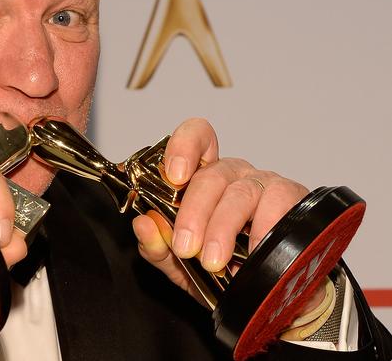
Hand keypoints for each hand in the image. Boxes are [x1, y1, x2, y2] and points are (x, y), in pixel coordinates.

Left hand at [132, 118, 308, 303]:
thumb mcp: (181, 265)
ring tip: (213, 261)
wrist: (269, 299)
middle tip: (185, 247)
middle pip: (211, 176)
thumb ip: (157, 246)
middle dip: (194, 213)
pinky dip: (263, 230)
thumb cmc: (224, 270)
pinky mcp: (293, 198)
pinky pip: (278, 204)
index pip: (197, 139)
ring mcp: (264, 184)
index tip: (174, 177)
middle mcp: (234, 174)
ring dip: (222, 229)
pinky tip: (254, 252)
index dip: (183, 147)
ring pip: (241, 193)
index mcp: (203, 179)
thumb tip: (143, 225)